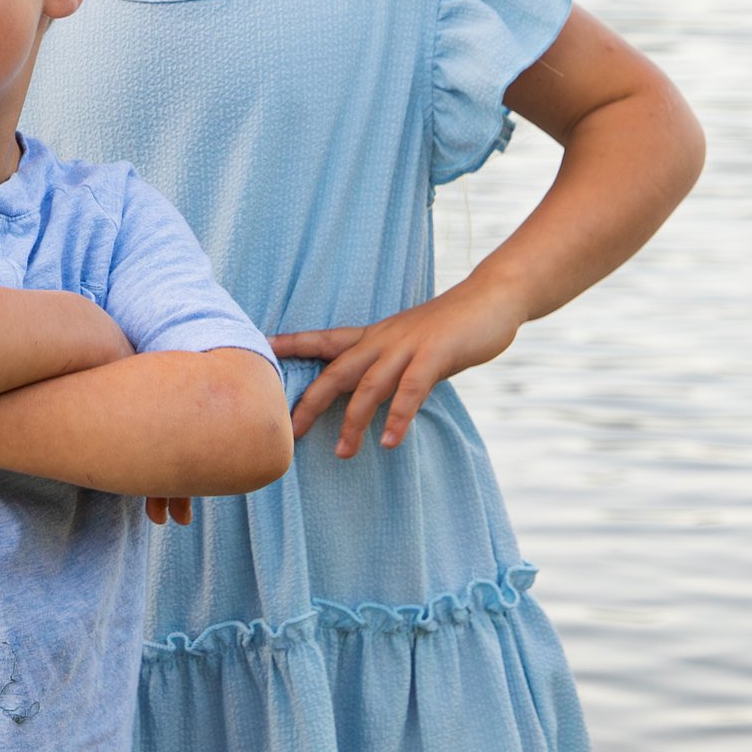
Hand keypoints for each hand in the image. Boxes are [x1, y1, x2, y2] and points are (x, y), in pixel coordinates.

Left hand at [278, 275, 525, 457]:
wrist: (491, 298)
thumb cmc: (449, 326)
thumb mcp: (409, 343)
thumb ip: (387, 365)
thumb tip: (367, 395)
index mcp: (374, 336)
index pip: (323, 341)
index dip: (291, 346)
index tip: (259, 352)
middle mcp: (383, 340)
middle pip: (335, 371)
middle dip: (310, 402)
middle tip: (289, 434)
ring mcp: (408, 347)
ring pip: (369, 386)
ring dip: (354, 421)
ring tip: (342, 453)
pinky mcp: (435, 355)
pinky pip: (411, 390)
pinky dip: (398, 416)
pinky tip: (389, 441)